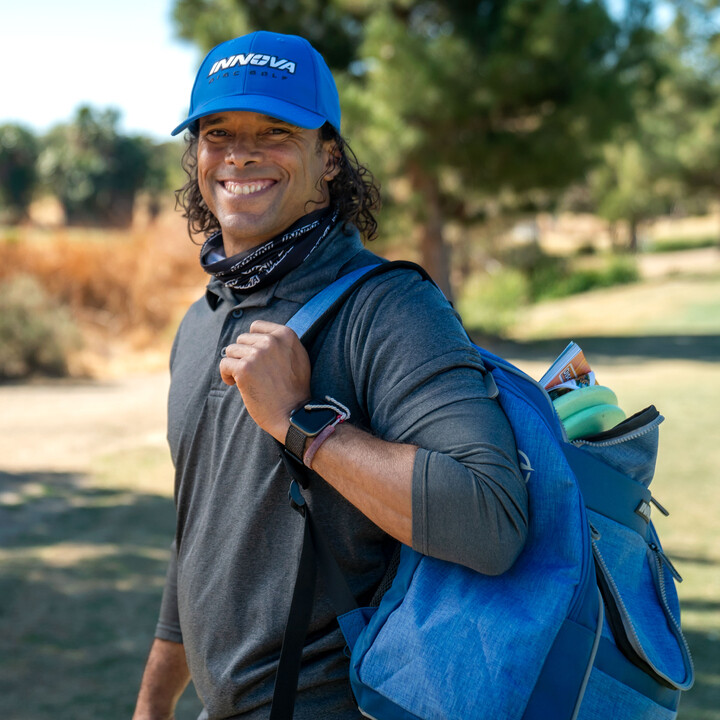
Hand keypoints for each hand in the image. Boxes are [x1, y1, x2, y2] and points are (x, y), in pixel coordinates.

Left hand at [219, 320, 310, 440]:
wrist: (293, 414)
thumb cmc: (295, 390)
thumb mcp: (299, 358)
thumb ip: (283, 343)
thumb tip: (263, 336)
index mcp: (286, 334)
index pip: (256, 326)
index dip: (252, 343)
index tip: (256, 358)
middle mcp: (271, 341)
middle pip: (242, 339)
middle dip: (243, 355)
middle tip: (252, 373)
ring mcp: (257, 354)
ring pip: (231, 351)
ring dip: (235, 365)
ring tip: (245, 380)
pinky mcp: (244, 369)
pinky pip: (224, 364)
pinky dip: (227, 375)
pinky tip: (236, 385)